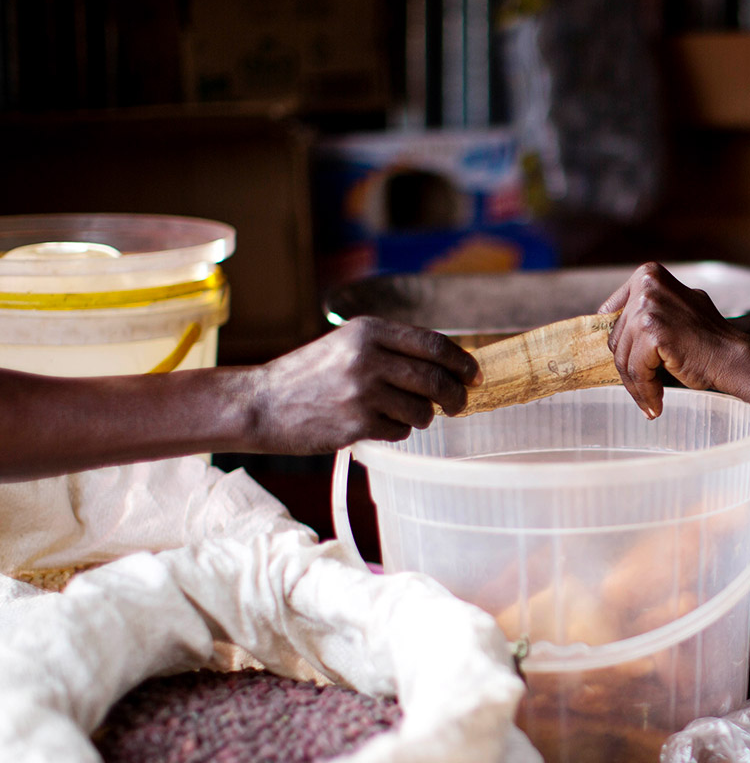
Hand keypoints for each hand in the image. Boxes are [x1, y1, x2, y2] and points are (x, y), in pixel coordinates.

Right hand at [243, 317, 479, 453]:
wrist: (262, 404)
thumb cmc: (311, 375)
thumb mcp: (349, 344)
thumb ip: (394, 348)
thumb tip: (452, 365)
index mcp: (369, 331)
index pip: (434, 344)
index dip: (462, 362)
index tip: (475, 375)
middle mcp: (367, 357)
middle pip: (436, 379)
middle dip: (455, 396)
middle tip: (458, 404)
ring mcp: (362, 392)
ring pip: (423, 410)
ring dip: (422, 417)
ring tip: (401, 414)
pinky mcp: (356, 424)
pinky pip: (400, 431)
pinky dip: (397, 430)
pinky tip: (375, 424)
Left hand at [599, 262, 749, 418]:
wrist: (733, 357)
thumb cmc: (709, 339)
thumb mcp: (676, 308)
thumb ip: (650, 310)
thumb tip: (622, 325)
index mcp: (648, 275)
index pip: (613, 314)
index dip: (619, 343)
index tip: (624, 365)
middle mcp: (646, 285)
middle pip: (618, 338)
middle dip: (629, 368)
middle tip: (643, 390)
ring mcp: (648, 308)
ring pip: (625, 358)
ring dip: (637, 385)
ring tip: (650, 402)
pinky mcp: (652, 332)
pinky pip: (636, 371)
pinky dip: (644, 391)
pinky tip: (656, 403)